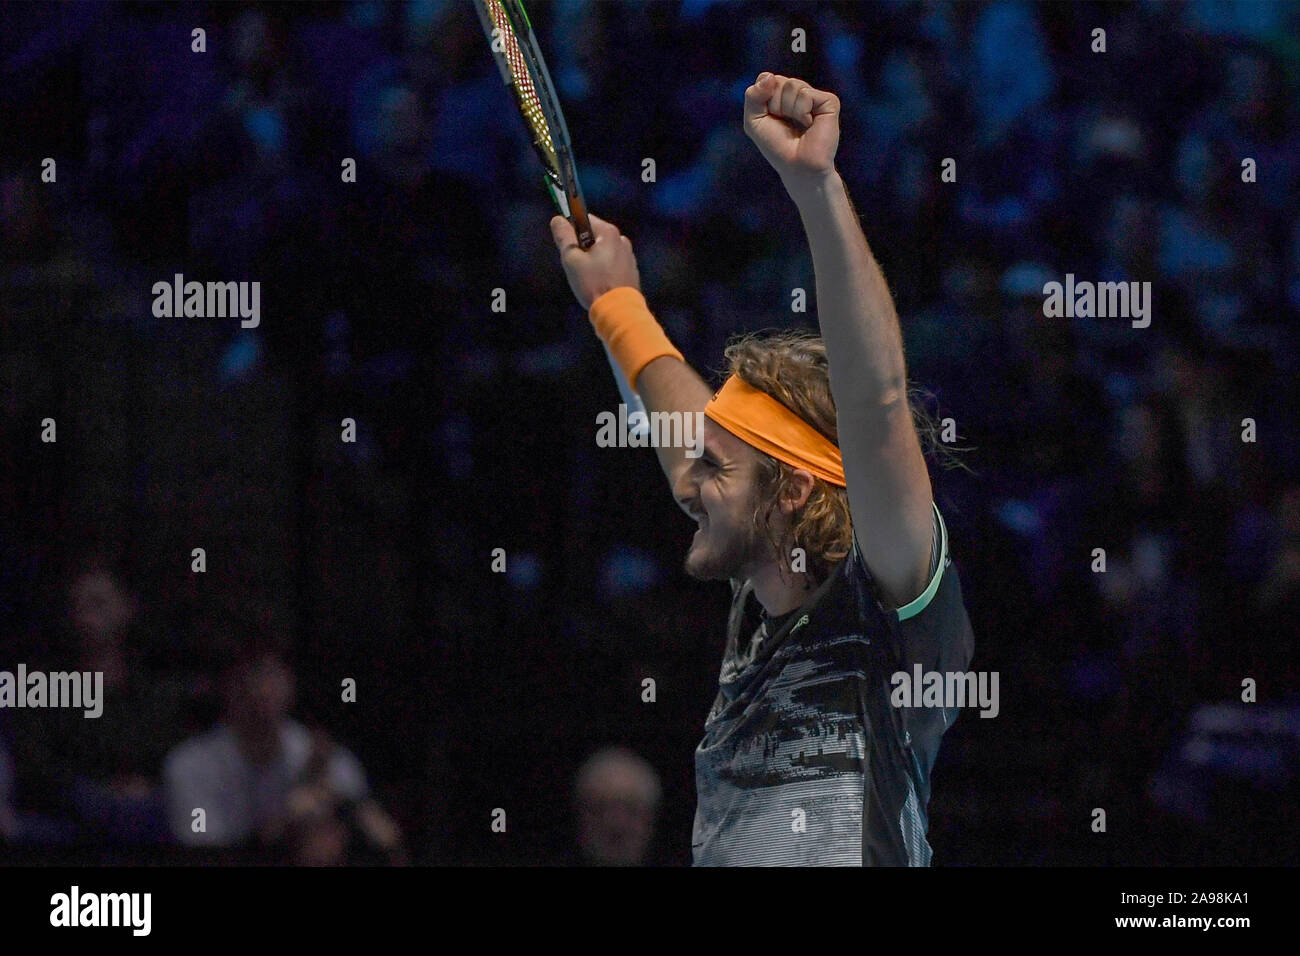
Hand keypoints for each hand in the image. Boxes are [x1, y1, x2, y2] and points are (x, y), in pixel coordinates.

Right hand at [550, 213, 640, 310]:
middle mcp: (622, 240)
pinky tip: (599, 284)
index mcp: (609, 233)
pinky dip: (603, 270)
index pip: (584, 219)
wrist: (618, 311)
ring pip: (603, 252)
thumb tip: (557, 219)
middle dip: (582, 249)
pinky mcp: (631, 271)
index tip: (566, 246)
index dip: (571, 231)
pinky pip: (612, 264)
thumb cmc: (594, 284)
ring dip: (593, 261)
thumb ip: (564, 237)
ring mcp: (629, 256)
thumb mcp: (572, 259)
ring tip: (588, 279)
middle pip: (594, 236)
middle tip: (576, 267)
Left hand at [743, 73, 839, 191]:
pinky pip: (805, 94)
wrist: (797, 166)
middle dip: (775, 105)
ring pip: (792, 85)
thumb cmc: (777, 146)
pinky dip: (802, 111)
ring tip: (798, 124)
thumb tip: (769, 76)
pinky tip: (809, 124)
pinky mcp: (829, 101)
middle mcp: (799, 92)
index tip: (770, 118)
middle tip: (785, 123)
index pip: (766, 79)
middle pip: (778, 80)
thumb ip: (753, 96)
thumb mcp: (754, 121)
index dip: (763, 99)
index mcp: (781, 94)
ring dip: (788, 110)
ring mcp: (814, 96)